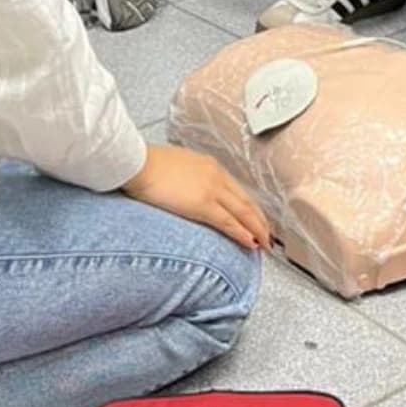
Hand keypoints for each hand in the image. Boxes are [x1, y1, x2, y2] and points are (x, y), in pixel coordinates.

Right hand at [123, 143, 271, 250]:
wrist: (137, 162)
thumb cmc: (147, 165)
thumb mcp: (176, 166)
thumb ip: (188, 178)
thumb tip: (186, 190)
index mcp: (210, 166)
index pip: (237, 190)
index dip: (250, 207)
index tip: (256, 218)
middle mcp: (216, 175)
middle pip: (246, 201)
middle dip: (259, 220)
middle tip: (268, 235)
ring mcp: (211, 189)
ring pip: (243, 212)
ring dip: (256, 229)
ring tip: (265, 243)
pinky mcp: (202, 204)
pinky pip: (229, 222)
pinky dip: (242, 233)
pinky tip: (251, 243)